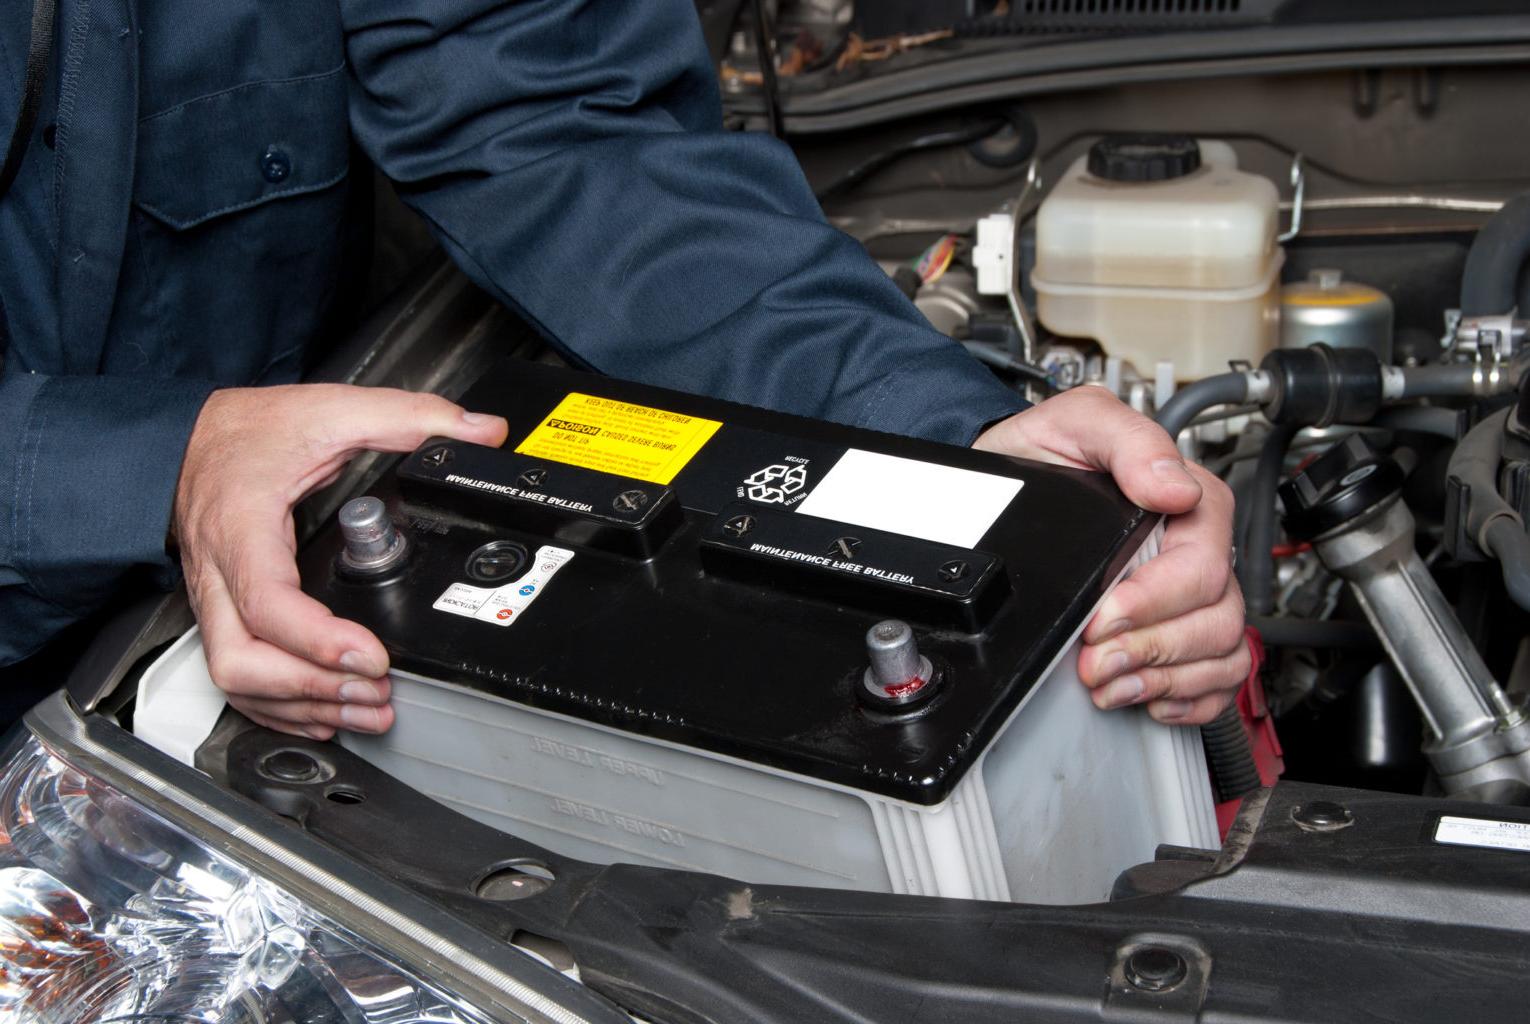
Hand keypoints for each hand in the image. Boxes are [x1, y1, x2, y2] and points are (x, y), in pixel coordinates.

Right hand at [174, 384, 507, 738]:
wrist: (187, 437)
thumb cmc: (249, 431)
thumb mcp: (331, 409)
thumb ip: (409, 416)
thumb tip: (480, 431)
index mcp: (243, 529)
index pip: (268, 604)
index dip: (320, 642)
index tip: (373, 655)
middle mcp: (219, 575)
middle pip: (242, 662)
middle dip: (312, 690)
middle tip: (376, 691)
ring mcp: (214, 601)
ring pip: (236, 679)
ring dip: (302, 706)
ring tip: (366, 709)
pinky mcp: (220, 615)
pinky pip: (237, 677)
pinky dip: (280, 706)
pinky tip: (325, 711)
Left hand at [974, 386, 1248, 724]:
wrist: (1008, 480)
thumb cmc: (1045, 451)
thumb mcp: (1077, 421)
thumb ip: (1128, 440)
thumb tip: (1171, 486)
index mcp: (1188, 502)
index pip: (1202, 566)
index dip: (1154, 601)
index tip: (1104, 618)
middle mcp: (1194, 550)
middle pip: (1216, 618)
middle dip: (1153, 649)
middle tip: (1096, 662)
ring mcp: (1189, 595)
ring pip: (1221, 652)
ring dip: (1165, 679)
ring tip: (1110, 684)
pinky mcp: (1175, 629)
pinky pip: (1216, 678)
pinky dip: (1189, 700)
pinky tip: (1148, 697)